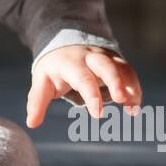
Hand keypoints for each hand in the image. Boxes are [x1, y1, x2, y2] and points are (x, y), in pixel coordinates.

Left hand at [26, 47, 142, 127]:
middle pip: (107, 66)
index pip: (83, 78)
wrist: (66, 42)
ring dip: (130, 87)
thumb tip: (31, 124)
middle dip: (116, 82)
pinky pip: (129, 73)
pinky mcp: (116, 62)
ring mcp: (106, 58)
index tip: (98, 115)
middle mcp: (91, 57)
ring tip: (133, 110)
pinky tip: (134, 108)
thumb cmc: (54, 68)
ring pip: (122, 68)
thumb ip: (37, 102)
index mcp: (71, 63)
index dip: (92, 96)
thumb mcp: (42, 81)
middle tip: (121, 101)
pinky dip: (134, 89)